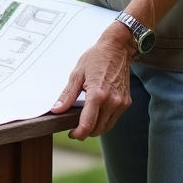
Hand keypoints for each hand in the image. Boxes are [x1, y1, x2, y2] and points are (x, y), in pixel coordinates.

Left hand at [51, 22, 135, 138]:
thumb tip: (57, 110)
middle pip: (97, 129)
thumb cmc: (96, 58)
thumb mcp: (77, 74)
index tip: (71, 133)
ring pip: (107, 127)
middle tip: (75, 126)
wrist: (117, 49)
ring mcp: (121, 103)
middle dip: (85, 131)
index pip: (87, 124)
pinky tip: (97, 112)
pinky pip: (114, 119)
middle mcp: (112, 101)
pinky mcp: (126, 102)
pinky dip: (104, 120)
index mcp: (97, 95)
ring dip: (95, 128)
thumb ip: (67, 95)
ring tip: (86, 119)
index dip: (78, 133)